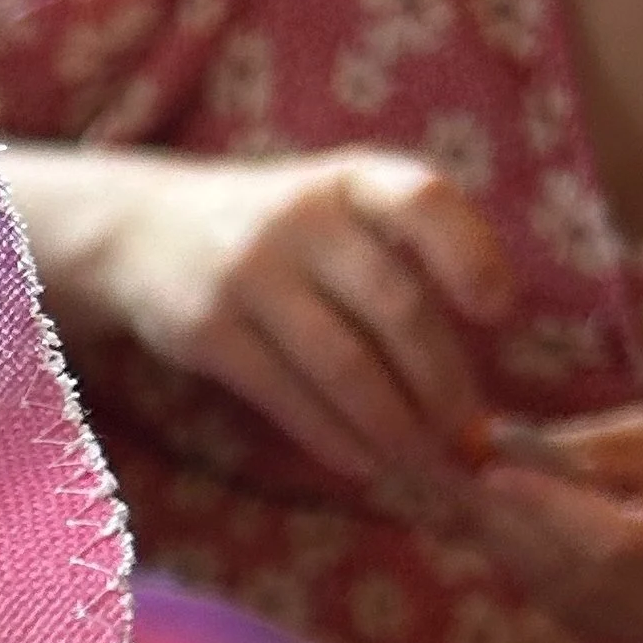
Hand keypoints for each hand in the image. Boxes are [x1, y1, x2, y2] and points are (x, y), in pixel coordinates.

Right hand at [5, 145, 511, 483]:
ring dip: (395, 427)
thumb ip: (403, 258)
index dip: (469, 256)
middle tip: (466, 434)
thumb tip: (479, 371)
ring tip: (423, 462)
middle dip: (442, 383)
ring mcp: (248, 274)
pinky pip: (287, 397)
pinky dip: (334, 438)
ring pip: (345, 366)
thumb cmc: (276, 233)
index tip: (499, 313)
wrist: (143, 230)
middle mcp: (299, 218)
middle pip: (395, 308)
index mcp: (348, 180)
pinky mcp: (208, 331)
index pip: (423, 202)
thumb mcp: (335, 208)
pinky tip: (364, 463)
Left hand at [471, 408, 642, 642]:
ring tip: (482, 492)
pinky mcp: (614, 633)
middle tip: (468, 476)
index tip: (496, 472)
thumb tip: (499, 443)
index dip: (550, 510)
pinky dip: (517, 560)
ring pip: (552, 589)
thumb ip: (586, 445)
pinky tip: (505, 522)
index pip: (618, 542)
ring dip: (505, 540)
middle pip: (576, 571)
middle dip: (512, 521)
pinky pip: (549, 600)